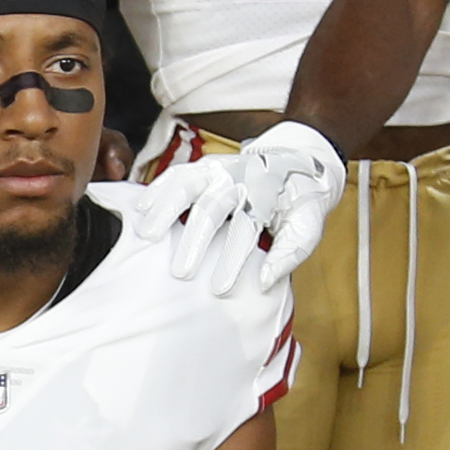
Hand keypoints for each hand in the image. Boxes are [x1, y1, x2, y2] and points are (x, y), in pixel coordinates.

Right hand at [145, 120, 344, 298]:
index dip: (232, 260)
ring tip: (147, 235)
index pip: (245, 231)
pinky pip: (177, 174)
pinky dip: (157, 189)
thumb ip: (290, 253)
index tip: (219, 289)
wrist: (299, 160)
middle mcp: (238, 180)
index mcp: (265, 198)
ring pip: (186, 185)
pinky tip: (140, 208)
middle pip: (211, 209)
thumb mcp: (308, 226)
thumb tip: (264, 281)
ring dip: (165, 210)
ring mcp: (219, 170)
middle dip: (194, 242)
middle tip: (180, 272)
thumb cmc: (300, 201)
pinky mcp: (205, 165)